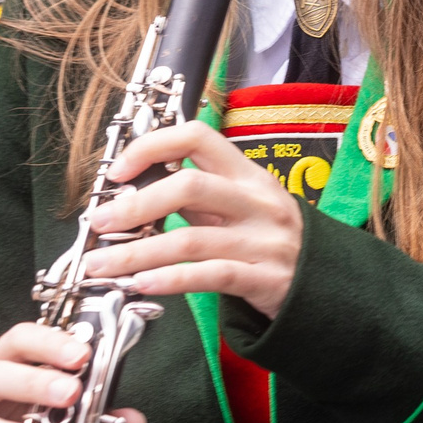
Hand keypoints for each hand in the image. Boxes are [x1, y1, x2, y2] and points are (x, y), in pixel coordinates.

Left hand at [76, 121, 304, 317]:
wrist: (324, 285)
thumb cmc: (266, 242)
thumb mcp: (238, 207)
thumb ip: (194, 196)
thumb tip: (130, 190)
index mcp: (247, 174)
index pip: (198, 137)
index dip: (152, 146)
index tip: (118, 172)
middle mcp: (257, 201)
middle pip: (189, 187)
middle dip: (135, 206)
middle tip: (98, 224)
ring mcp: (263, 240)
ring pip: (190, 241)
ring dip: (136, 254)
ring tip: (101, 266)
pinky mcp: (265, 279)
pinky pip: (209, 276)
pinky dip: (169, 281)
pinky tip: (141, 285)